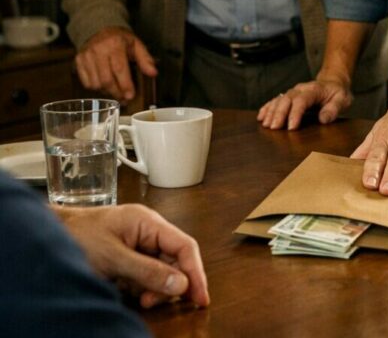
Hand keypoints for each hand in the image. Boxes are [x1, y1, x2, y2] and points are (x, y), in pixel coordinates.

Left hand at [55, 204, 208, 308]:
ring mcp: (137, 243)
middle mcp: (148, 231)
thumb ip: (148, 271)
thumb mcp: (114, 258)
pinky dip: (142, 287)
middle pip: (175, 260)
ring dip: (154, 288)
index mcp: (149, 223)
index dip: (196, 272)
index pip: (184, 246)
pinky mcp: (127, 256)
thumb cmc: (78, 237)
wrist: (47, 236)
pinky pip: (145, 274)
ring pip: (161, 270)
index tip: (201, 298)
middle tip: (154, 303)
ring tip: (139, 299)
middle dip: (170, 284)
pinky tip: (128, 292)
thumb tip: (181, 284)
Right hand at [75, 26, 156, 102]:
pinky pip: (86, 82)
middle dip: (116, 92)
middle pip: (106, 79)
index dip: (125, 85)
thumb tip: (153, 73)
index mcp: (115, 44)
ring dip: (107, 92)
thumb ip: (145, 59)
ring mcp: (86, 56)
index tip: (130, 95)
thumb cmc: (120, 38)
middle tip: (124, 98)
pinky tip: (104, 86)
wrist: (100, 28)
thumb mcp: (136, 44)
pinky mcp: (78, 61)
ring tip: (116, 92)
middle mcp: (98, 50)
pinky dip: (96, 88)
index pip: (119, 69)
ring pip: (95, 83)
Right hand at [257, 77, 352, 129]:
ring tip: (265, 125)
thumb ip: (333, 109)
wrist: (333, 82)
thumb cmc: (338, 93)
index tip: (291, 127)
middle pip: (287, 99)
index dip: (295, 113)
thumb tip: (323, 119)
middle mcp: (301, 89)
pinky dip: (267, 108)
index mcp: (314, 90)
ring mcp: (294, 91)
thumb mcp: (342, 100)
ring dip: (271, 112)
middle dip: (280, 113)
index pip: (302, 100)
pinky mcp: (289, 96)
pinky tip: (261, 117)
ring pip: (279, 99)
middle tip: (274, 128)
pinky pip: (276, 100)